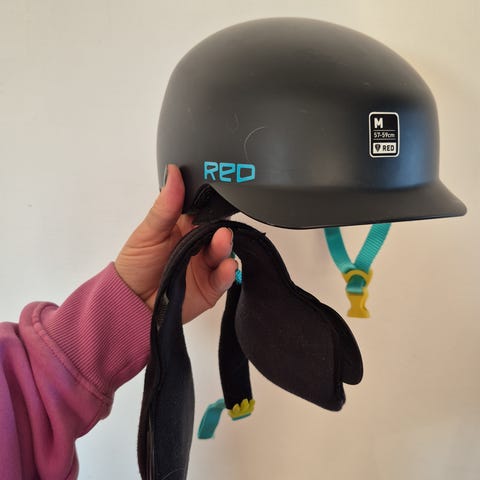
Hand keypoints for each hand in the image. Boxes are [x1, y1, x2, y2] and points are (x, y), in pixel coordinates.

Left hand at [114, 165, 236, 322]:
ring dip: (226, 247)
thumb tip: (173, 172)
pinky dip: (228, 272)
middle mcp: (199, 243)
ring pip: (224, 252)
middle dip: (222, 228)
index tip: (223, 196)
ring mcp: (207, 265)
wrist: (131, 303)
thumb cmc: (136, 265)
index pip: (206, 210)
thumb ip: (165, 205)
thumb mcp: (149, 232)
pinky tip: (226, 267)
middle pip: (219, 231)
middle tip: (220, 228)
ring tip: (223, 242)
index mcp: (185, 226)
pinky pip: (225, 277)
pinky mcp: (212, 286)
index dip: (215, 203)